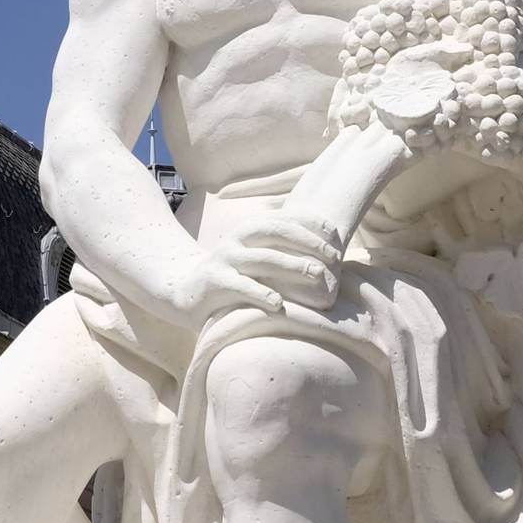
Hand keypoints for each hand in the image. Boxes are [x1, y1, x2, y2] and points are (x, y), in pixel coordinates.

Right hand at [218, 211, 343, 308]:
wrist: (187, 291)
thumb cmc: (234, 276)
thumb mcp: (253, 257)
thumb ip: (280, 250)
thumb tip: (325, 250)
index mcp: (247, 230)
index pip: (282, 218)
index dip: (310, 223)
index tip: (335, 235)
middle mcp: (236, 240)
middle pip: (274, 231)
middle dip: (306, 241)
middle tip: (333, 257)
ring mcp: (224, 260)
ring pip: (262, 258)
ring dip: (292, 265)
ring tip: (317, 275)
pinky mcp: (215, 282)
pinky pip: (240, 286)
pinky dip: (261, 294)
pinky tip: (279, 304)